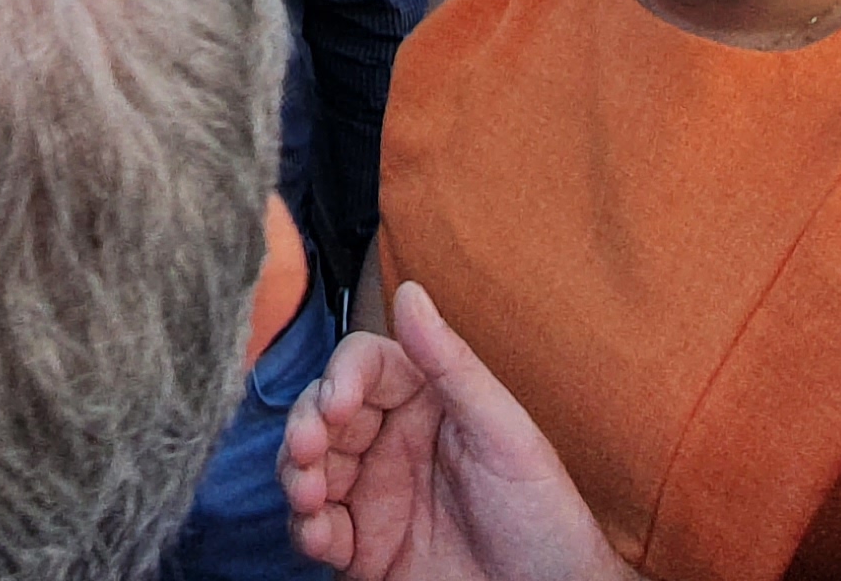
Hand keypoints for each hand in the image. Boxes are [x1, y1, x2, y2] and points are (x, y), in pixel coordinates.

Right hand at [279, 282, 622, 580]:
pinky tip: (320, 536)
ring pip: (306, 467)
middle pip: (322, 413)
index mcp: (428, 403)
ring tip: (308, 497)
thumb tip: (411, 292)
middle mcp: (393, 443)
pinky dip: (305, 529)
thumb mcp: (505, 434)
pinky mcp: (363, 548)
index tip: (337, 403)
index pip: (365, 366)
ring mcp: (374, 495)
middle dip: (306, 427)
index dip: (341, 377)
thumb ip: (452, 365)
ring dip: (295, 475)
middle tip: (309, 452)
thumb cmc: (545, 518)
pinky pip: (314, 528)